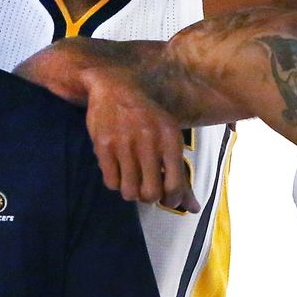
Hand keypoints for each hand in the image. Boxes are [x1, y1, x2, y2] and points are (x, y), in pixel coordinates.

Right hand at [79, 66, 200, 211]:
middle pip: (151, 193)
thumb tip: (193, 209)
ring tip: (133, 178)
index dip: (173, 199)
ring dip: (132, 191)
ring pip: (129, 192)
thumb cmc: (147, 116)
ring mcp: (124, 143)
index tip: (169, 198)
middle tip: (148, 187)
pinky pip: (111, 182)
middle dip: (150, 197)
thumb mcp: (169, 137)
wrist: (113, 87)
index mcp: (170, 137)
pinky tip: (120, 169)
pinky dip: (116, 182)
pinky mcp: (103, 146)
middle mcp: (148, 140)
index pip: (175, 185)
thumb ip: (181, 174)